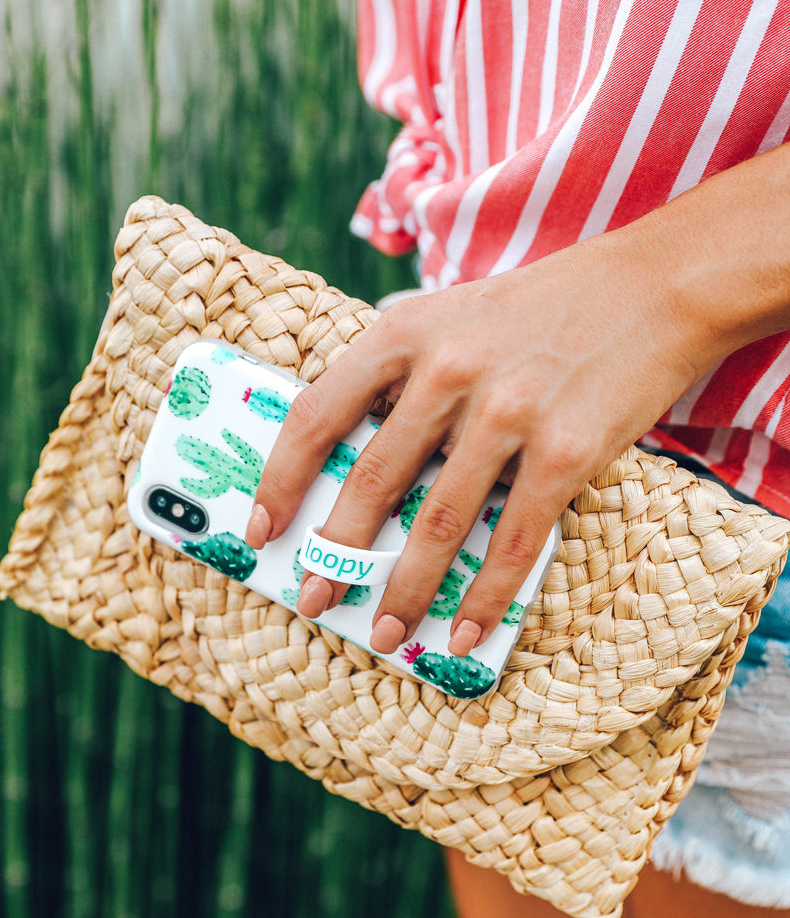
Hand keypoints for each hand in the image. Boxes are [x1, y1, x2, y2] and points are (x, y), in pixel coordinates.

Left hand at [245, 147, 789, 656]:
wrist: (655, 286)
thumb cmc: (545, 307)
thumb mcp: (452, 315)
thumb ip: (402, 373)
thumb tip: (353, 460)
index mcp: (404, 333)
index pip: (317, 414)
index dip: (281, 478)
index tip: (262, 528)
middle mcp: (447, 371)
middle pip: (370, 481)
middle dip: (336, 552)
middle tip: (314, 598)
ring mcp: (506, 413)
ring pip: (437, 522)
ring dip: (405, 589)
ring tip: (385, 631)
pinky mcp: (564, 451)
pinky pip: (511, 540)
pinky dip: (484, 595)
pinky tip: (464, 630)